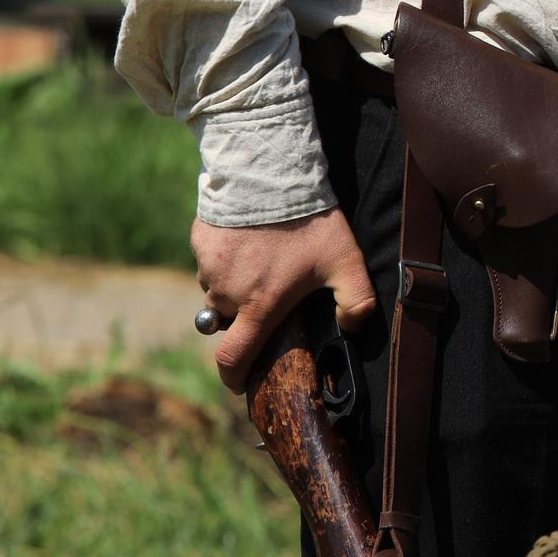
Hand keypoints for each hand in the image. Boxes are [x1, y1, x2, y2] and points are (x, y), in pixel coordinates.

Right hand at [192, 208, 378, 393]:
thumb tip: (353, 327)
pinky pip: (210, 260)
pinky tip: (249, 236)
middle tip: (273, 289)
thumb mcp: (346, 260)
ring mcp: (209, 268)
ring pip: (219, 288)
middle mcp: (227, 294)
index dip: (235, 377)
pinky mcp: (200, 242)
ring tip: (264, 256)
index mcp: (259, 306)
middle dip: (248, 312)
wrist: (272, 174)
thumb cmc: (310, 221)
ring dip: (236, 282)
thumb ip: (357, 300)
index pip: (234, 359)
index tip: (240, 382)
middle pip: (231, 318)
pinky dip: (226, 256)